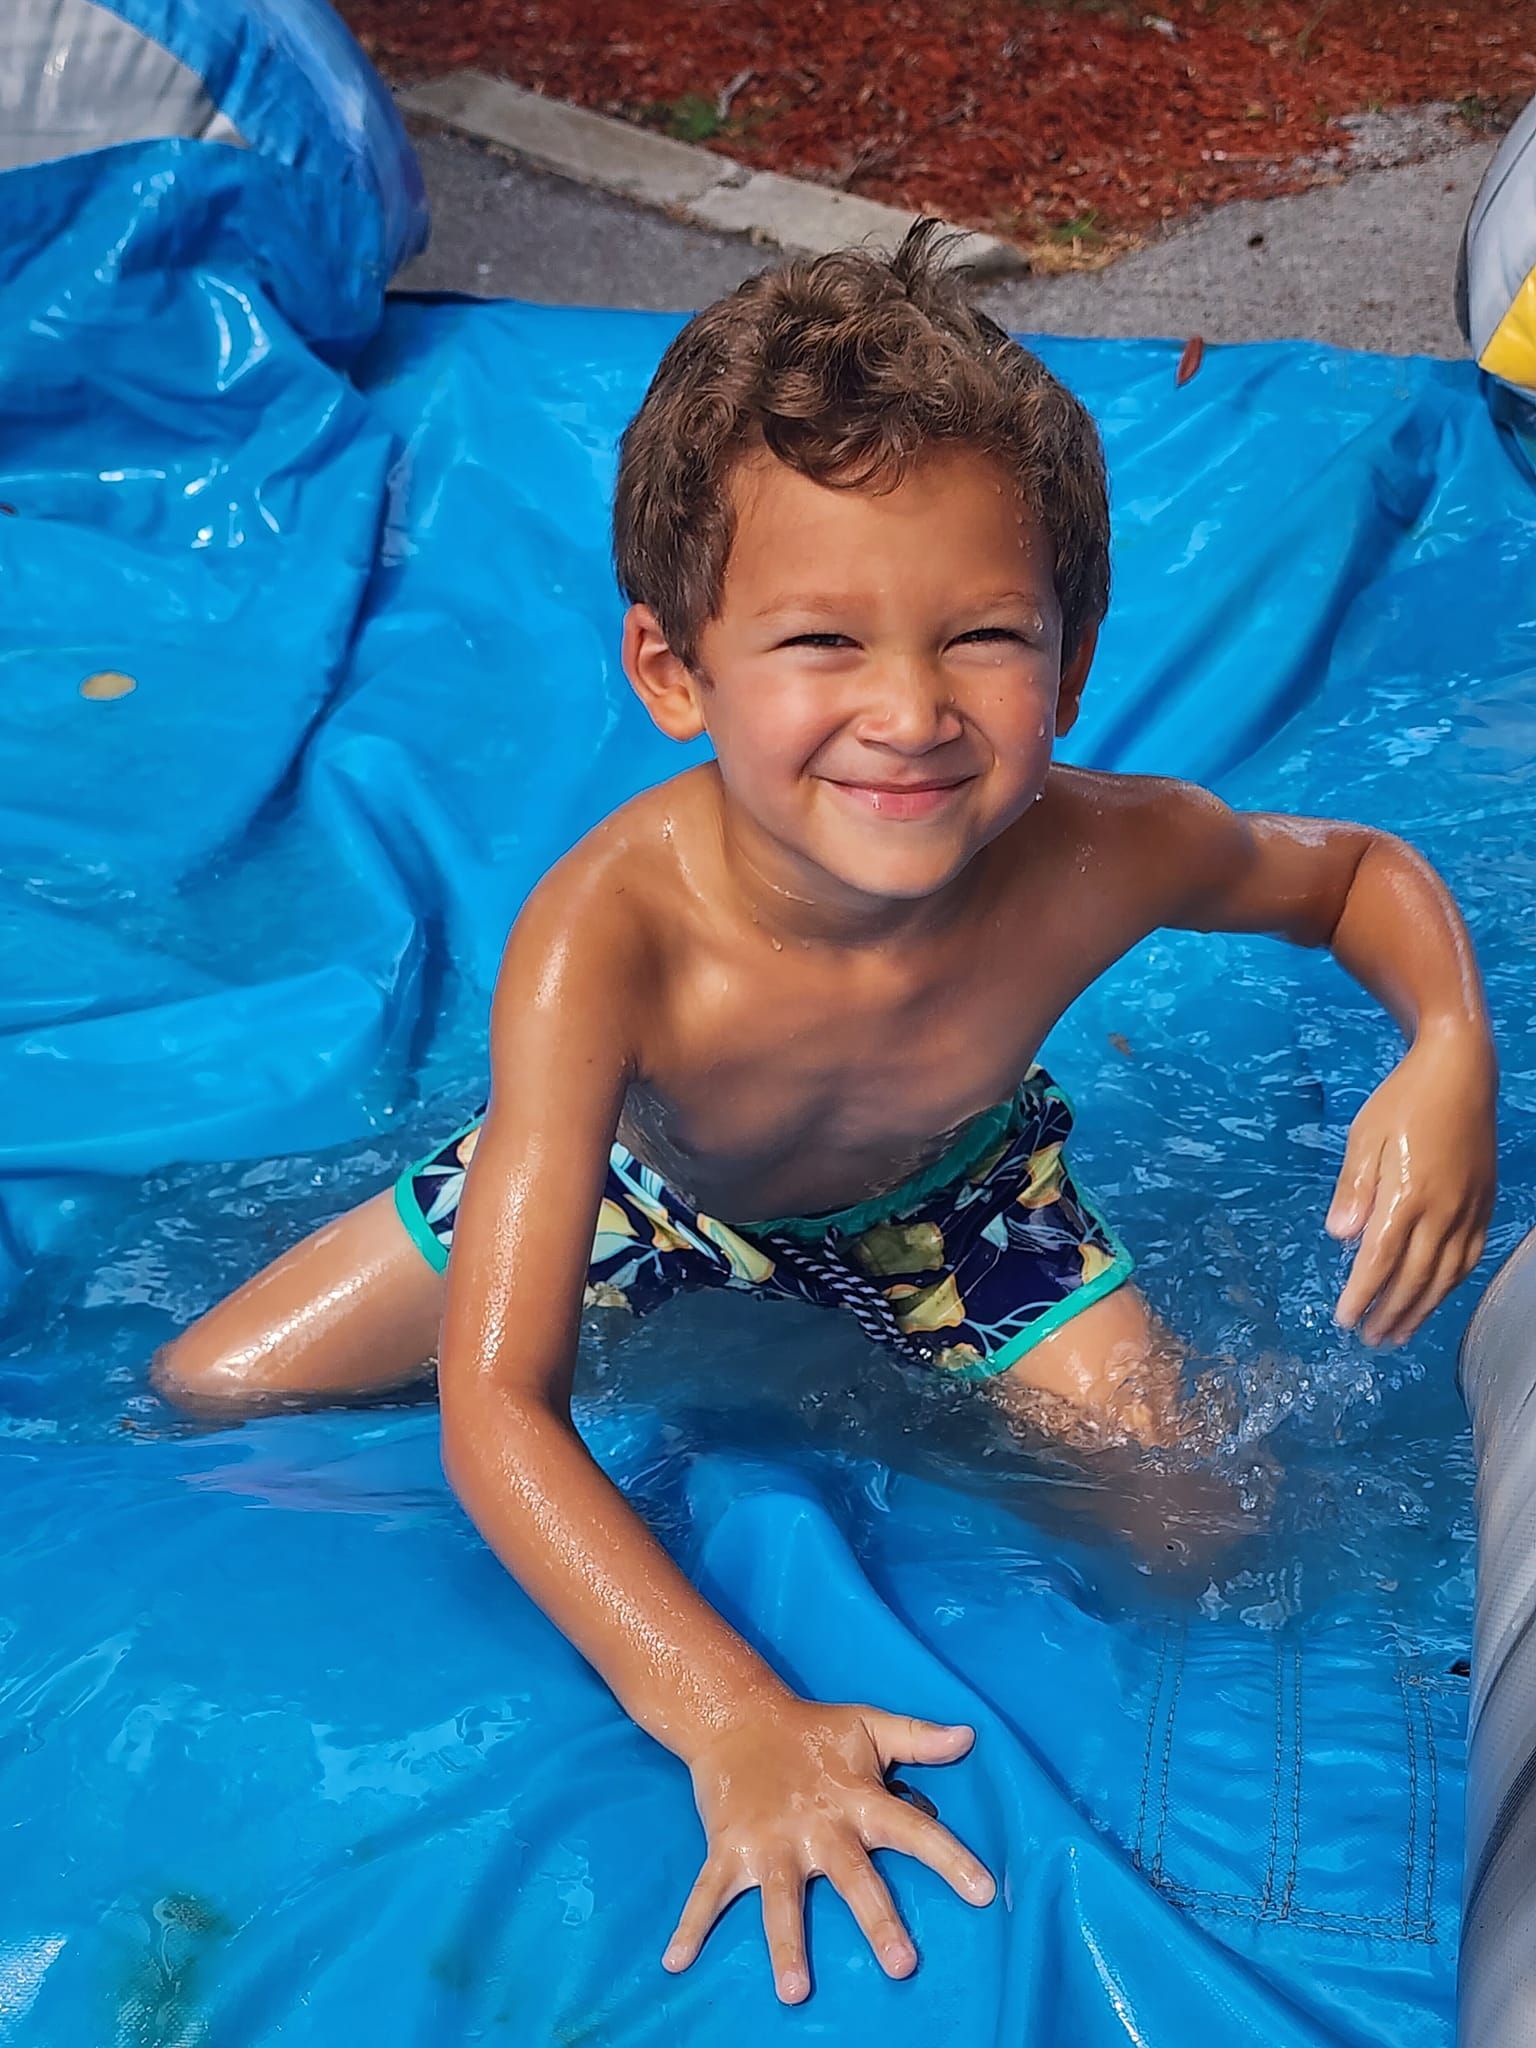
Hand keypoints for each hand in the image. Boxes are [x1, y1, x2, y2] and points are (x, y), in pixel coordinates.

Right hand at [662, 1699, 994, 2002]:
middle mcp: (818, 1826)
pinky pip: (708, 1893)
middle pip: (853, 1878)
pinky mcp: (729, 1849)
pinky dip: (690, 1926)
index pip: (913, 1830)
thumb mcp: (868, 1726)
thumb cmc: (812, 1731)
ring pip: (781, 1900)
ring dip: (786, 1944)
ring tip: (794, 1991)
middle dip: (877, 1920)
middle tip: (902, 1963)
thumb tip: (969, 1737)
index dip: (949, 1858)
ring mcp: (770, 1842)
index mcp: (857, 1799)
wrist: (737, 1716)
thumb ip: (918, 1739)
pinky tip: (675, 1961)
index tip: (984, 1892)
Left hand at [1327, 1032, 1495, 1346]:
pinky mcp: (1484, 1204)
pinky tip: (1436, 1297)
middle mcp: (1443, 1210)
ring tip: (1399, 1334)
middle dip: (1390, 1312)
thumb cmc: (1403, 1101)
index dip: (1363, 1295)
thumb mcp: (1365, 1137)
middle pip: (1414, 1277)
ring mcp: (1469, 1209)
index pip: (1380, 1260)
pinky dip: (1451, 1284)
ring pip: (1446, 1274)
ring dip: (1421, 1309)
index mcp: (1407, 1195)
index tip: (1344, 1319)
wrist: (1460, 1072)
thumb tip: (1339, 1237)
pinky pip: (1469, 1256)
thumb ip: (1353, 1189)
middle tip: (1370, 1339)